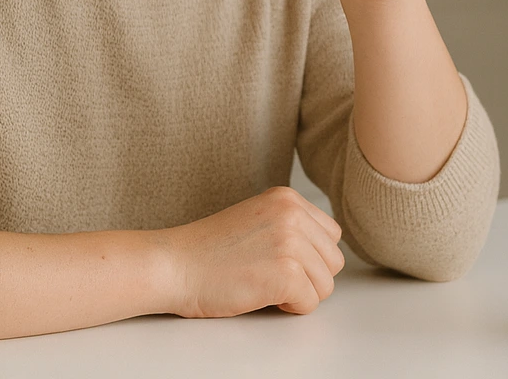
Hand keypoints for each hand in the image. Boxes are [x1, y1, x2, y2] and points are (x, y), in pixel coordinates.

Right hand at [160, 187, 345, 317]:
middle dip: (309, 277)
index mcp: (287, 198)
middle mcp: (293, 214)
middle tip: (272, 279)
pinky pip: (310, 303)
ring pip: (326, 284)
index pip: (330, 235)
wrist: (173, 265)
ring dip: (300, 294)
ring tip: (266, 286)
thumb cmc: (208, 251)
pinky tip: (262, 296)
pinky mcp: (286, 273)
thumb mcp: (258, 219)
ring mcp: (291, 242)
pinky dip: (290, 308)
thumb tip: (323, 253)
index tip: (280, 263)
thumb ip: (291, 226)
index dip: (310, 257)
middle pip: (333, 261)